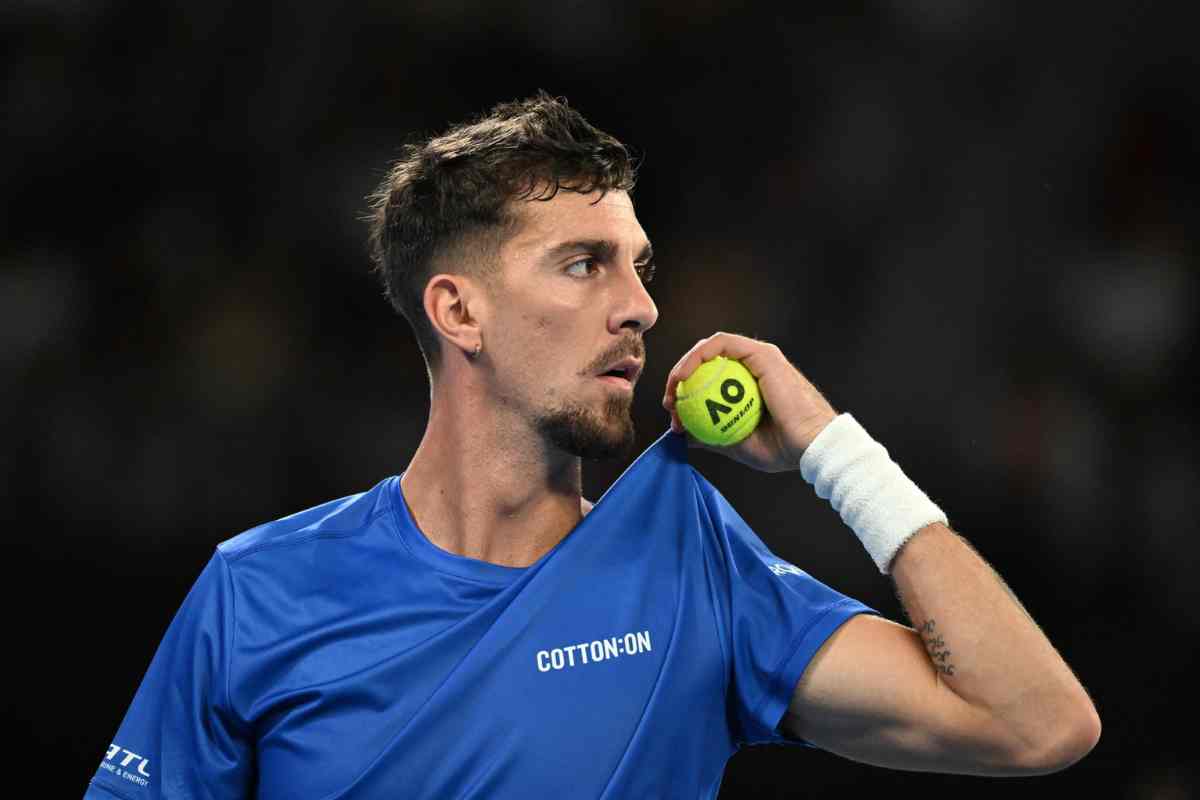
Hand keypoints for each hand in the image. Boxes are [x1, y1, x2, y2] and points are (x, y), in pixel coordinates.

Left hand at [662, 332, 836, 472]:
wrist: (811, 446)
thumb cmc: (783, 449)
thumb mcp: (736, 444)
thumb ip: (710, 436)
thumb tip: (683, 434)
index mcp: (751, 386)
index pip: (710, 379)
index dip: (686, 390)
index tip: (673, 412)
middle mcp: (754, 368)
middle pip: (708, 362)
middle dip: (681, 378)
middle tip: (669, 402)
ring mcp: (758, 358)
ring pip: (711, 349)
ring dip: (685, 366)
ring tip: (673, 390)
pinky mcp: (761, 353)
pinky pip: (721, 345)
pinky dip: (697, 357)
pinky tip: (682, 378)